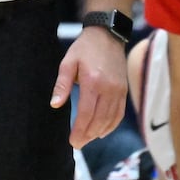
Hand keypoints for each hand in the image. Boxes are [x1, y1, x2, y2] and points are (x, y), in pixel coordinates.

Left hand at [51, 27, 127, 148]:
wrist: (107, 35)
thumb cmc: (85, 48)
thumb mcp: (68, 62)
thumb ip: (62, 84)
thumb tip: (55, 104)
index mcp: (93, 82)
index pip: (86, 113)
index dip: (80, 130)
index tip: (72, 141)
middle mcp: (109, 88)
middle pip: (99, 120)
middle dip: (88, 135)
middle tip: (78, 144)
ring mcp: (119, 90)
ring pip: (110, 119)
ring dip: (99, 132)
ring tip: (87, 139)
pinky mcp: (124, 90)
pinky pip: (120, 113)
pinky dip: (112, 125)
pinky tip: (102, 131)